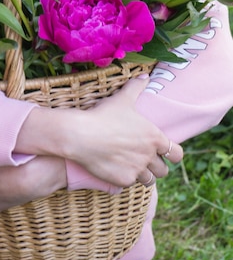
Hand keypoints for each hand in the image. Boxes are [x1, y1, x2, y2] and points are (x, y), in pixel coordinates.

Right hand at [16, 76, 182, 187]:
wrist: (81, 135)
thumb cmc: (104, 115)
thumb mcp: (122, 99)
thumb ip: (136, 87)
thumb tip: (145, 75)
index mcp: (154, 137)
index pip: (177, 154)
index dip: (172, 154)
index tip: (165, 152)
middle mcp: (149, 156)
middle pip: (164, 170)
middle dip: (157, 166)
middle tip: (144, 159)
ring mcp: (137, 170)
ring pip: (149, 180)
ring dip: (144, 175)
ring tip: (133, 167)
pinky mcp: (124, 180)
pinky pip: (131, 184)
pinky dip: (126, 178)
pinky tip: (117, 170)